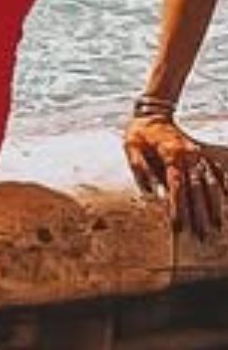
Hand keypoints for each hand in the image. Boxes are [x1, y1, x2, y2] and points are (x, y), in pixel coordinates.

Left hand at [123, 115, 227, 240]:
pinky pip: (215, 170)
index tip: (178, 226)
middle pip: (196, 190)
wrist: (153, 113)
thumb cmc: (140, 132)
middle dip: (199, 215)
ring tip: (216, 225)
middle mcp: (188, 156)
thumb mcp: (131, 147)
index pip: (176, 187)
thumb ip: (139, 169)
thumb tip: (151, 193)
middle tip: (202, 235)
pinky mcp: (200, 153)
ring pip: (209, 183)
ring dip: (214, 205)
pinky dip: (222, 185)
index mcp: (171, 155)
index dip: (178, 208)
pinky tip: (227, 198)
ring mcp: (196, 154)